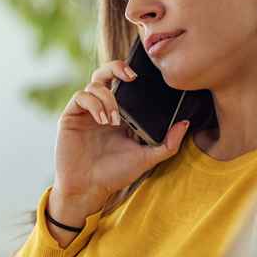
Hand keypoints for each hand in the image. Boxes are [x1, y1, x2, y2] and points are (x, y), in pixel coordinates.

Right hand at [52, 59, 189, 207]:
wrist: (89, 189)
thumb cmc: (115, 174)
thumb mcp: (146, 158)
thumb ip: (168, 143)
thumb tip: (185, 123)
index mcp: (119, 112)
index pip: (123, 83)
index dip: (130, 73)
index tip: (143, 76)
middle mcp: (101, 107)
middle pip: (105, 73)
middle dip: (117, 67)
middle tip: (131, 76)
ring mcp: (85, 111)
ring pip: (94, 84)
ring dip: (108, 98)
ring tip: (114, 120)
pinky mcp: (71, 116)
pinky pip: (81, 97)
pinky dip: (94, 104)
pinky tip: (103, 120)